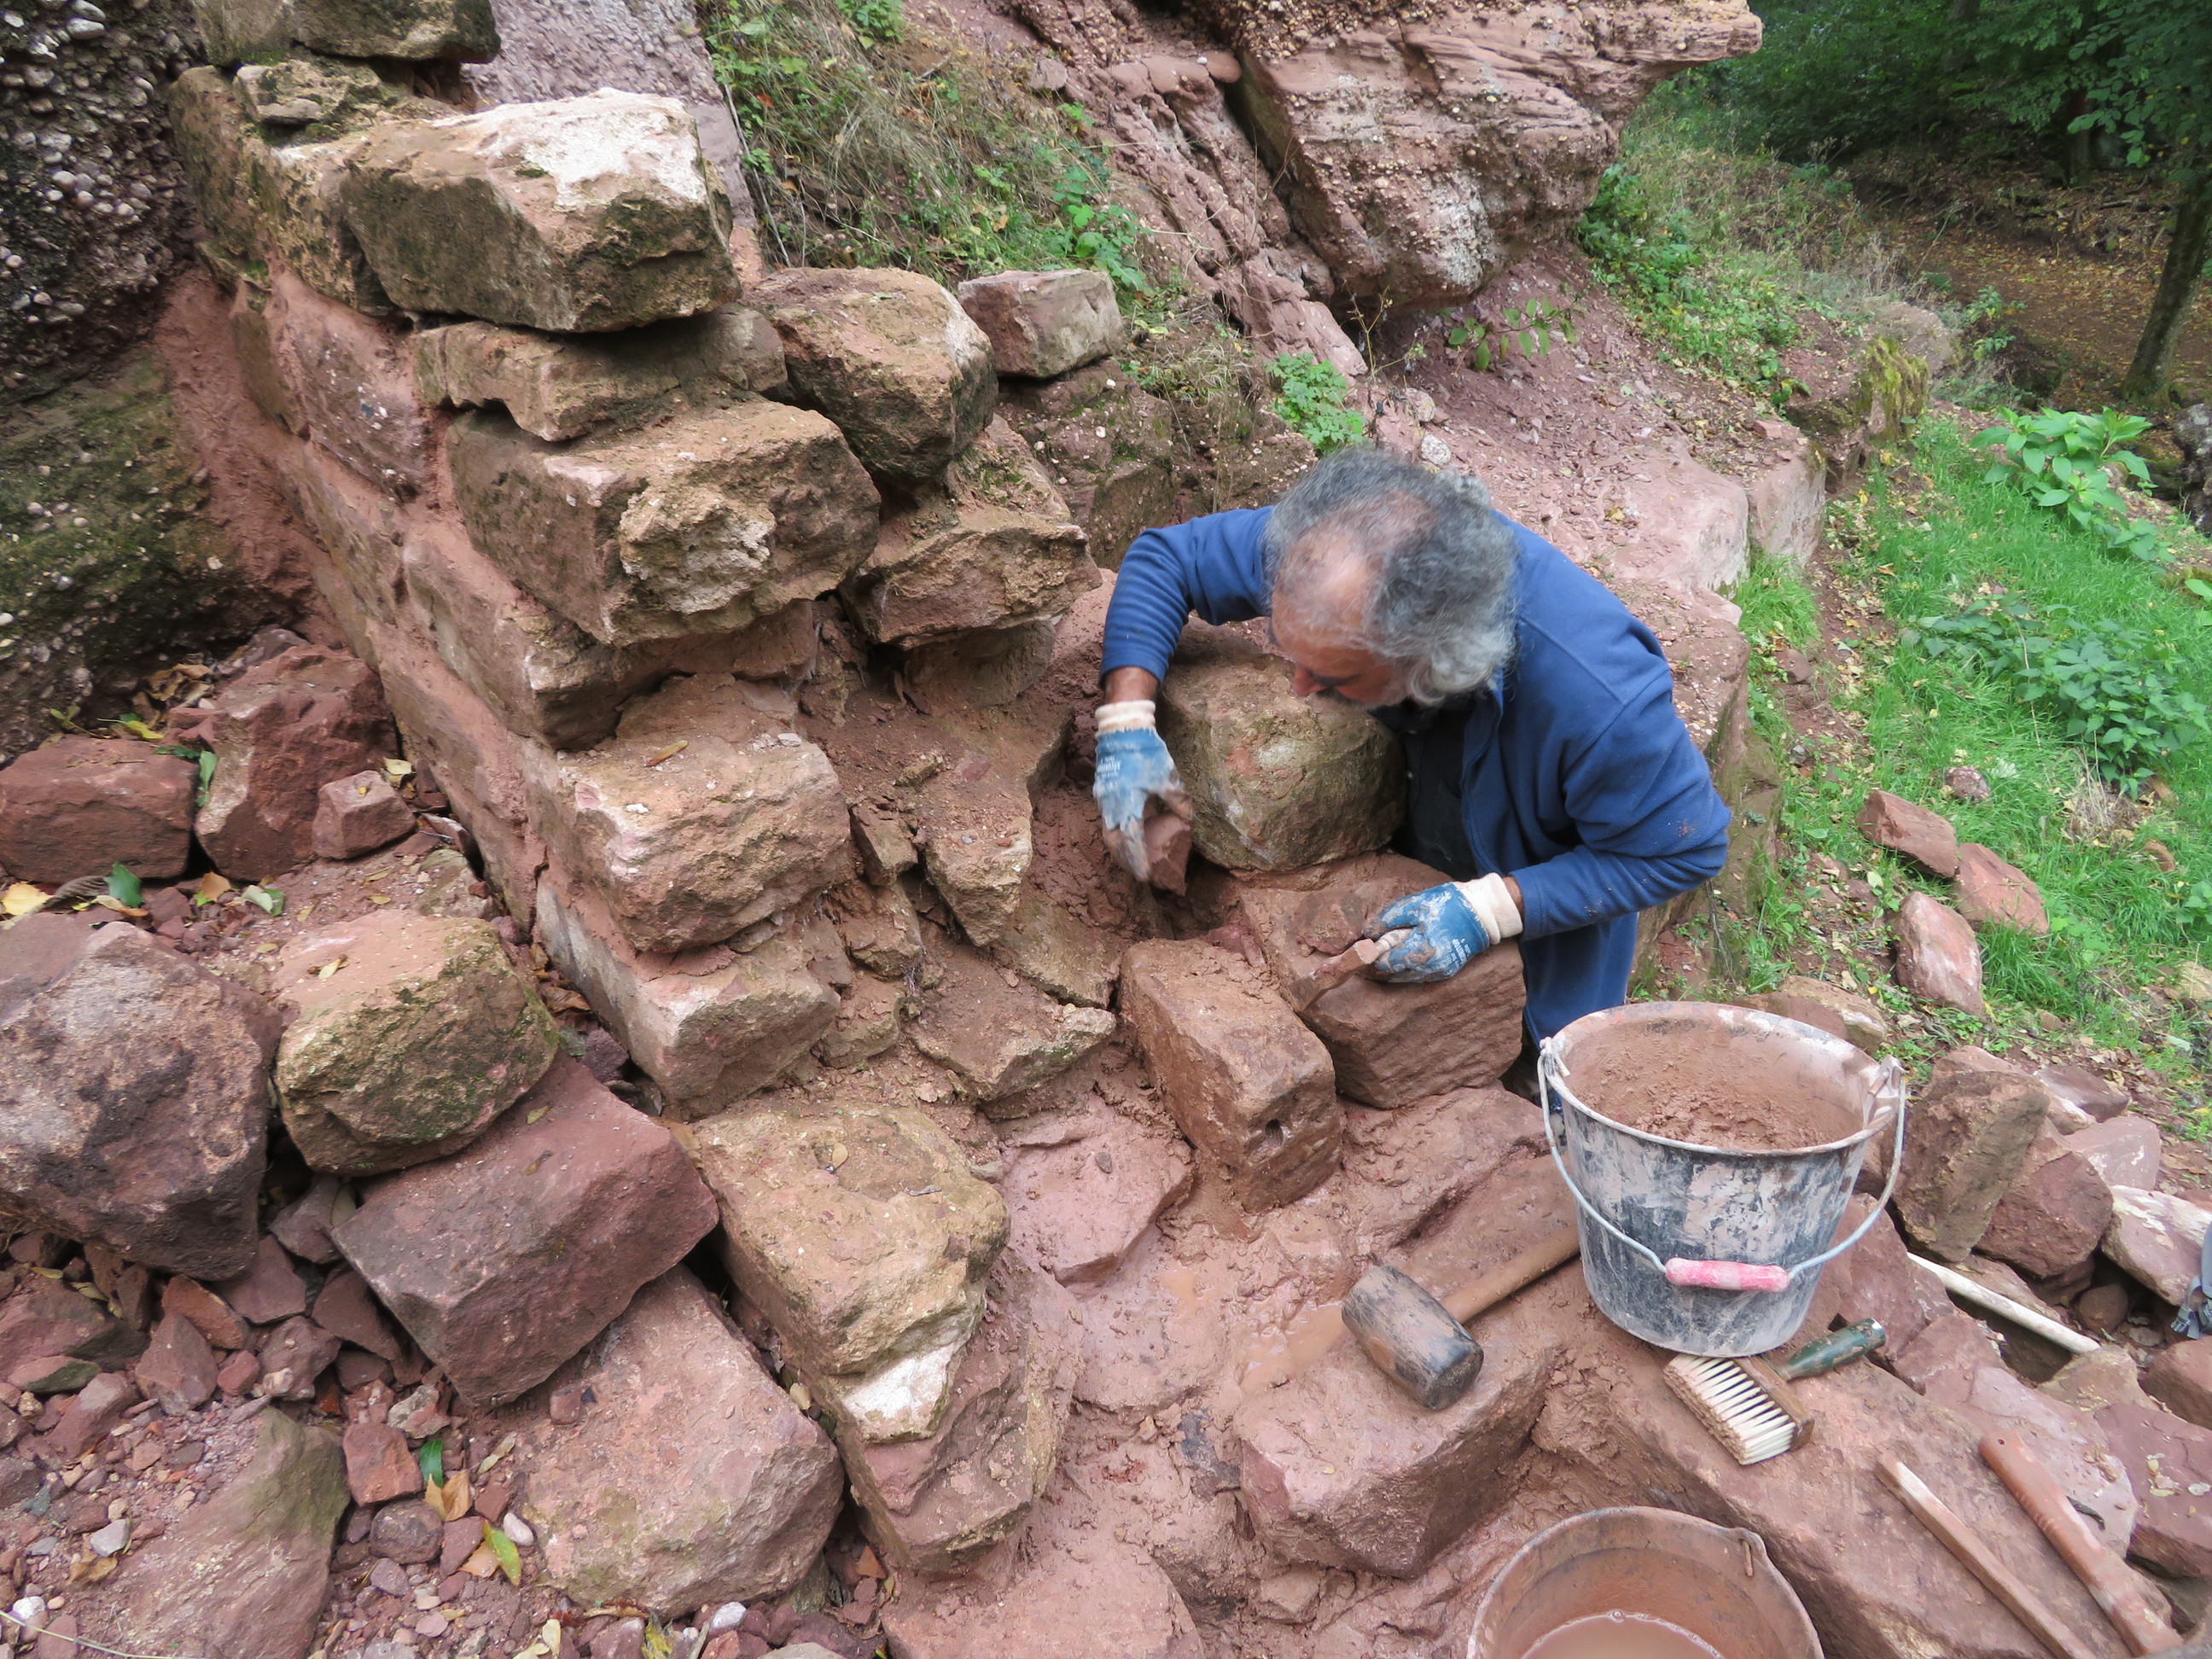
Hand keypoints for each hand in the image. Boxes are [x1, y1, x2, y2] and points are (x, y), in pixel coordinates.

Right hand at [1093, 723, 1189, 882]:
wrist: (1122, 730)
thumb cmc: (1145, 753)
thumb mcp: (1167, 777)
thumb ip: (1178, 800)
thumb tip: (1189, 818)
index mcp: (1127, 804)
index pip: (1130, 840)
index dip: (1138, 860)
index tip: (1145, 875)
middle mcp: (1111, 806)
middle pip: (1115, 842)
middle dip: (1126, 860)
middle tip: (1140, 873)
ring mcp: (1104, 800)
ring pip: (1109, 833)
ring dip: (1120, 849)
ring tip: (1133, 860)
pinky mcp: (1103, 793)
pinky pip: (1108, 821)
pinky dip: (1117, 834)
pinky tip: (1128, 836)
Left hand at [1365, 883, 1493, 981]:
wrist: (1482, 913)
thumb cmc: (1448, 905)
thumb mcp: (1415, 905)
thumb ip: (1388, 919)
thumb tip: (1368, 931)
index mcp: (1420, 951)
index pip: (1385, 963)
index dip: (1372, 955)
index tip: (1365, 945)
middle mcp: (1429, 968)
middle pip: (1393, 974)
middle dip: (1381, 962)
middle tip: (1377, 946)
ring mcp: (1439, 972)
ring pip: (1406, 977)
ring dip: (1394, 966)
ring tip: (1392, 947)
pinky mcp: (1446, 972)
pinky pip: (1419, 975)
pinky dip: (1409, 967)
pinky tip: (1406, 952)